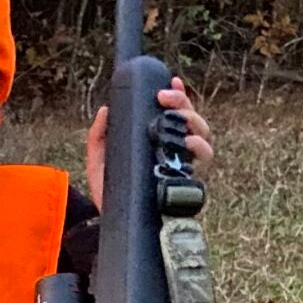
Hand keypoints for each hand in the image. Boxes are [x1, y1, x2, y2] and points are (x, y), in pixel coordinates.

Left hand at [83, 80, 215, 208]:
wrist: (112, 220)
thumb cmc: (110, 190)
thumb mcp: (98, 159)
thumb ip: (99, 135)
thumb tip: (105, 110)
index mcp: (157, 140)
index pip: (174, 112)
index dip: (178, 94)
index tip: (171, 81)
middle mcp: (174, 150)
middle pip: (191, 118)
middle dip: (182, 102)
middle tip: (164, 98)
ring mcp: (182, 164)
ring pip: (203, 135)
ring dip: (194, 122)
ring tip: (177, 119)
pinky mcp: (186, 179)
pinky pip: (204, 160)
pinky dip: (200, 147)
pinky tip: (188, 143)